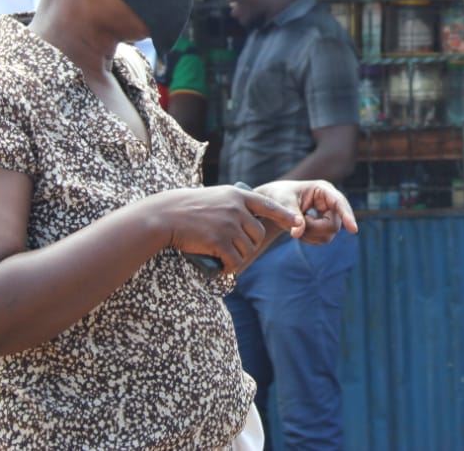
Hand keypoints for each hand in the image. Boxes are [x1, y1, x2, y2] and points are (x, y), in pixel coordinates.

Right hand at [158, 186, 301, 272]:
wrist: (165, 215)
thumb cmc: (188, 207)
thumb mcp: (216, 197)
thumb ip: (234, 205)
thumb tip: (251, 220)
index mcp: (238, 195)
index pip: (268, 204)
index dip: (284, 214)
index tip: (298, 222)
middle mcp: (237, 208)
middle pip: (258, 234)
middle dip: (250, 245)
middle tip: (235, 251)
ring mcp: (229, 224)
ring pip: (247, 249)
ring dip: (238, 258)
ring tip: (226, 259)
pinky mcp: (219, 240)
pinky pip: (234, 260)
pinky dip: (230, 267)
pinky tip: (223, 268)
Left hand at [254, 180, 357, 243]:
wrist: (276, 201)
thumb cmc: (279, 197)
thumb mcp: (282, 204)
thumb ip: (291, 216)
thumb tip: (297, 233)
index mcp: (323, 189)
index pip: (339, 203)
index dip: (347, 216)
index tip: (354, 230)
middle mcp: (331, 201)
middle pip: (334, 224)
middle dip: (314, 229)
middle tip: (296, 226)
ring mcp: (331, 213)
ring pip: (329, 234)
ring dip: (311, 235)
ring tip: (296, 226)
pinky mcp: (327, 224)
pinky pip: (324, 238)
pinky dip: (310, 239)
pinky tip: (300, 230)